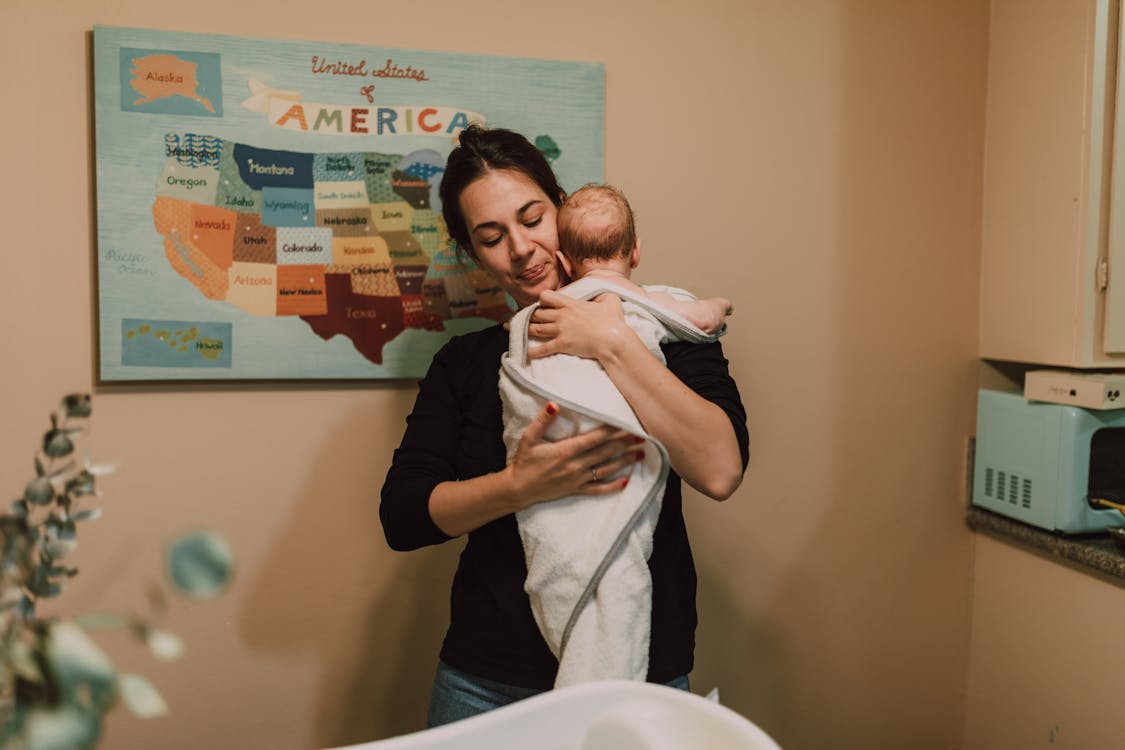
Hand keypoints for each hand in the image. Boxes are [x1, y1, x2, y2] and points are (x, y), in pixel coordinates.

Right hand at [508, 402, 642, 506]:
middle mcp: (575, 465)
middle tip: (643, 436)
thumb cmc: (523, 462)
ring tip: (641, 454)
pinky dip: (612, 486)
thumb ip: (543, 421)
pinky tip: (626, 482)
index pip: (594, 438)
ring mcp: (577, 479)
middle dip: (624, 443)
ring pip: (606, 469)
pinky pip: (597, 489)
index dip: (612, 430)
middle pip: (605, 452)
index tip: (626, 422)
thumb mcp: (529, 438)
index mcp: (565, 450)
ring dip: (624, 461)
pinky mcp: (575, 489)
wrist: (518, 489)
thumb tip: (555, 404)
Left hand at [526, 289, 632, 360]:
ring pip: (536, 328)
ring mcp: (560, 330)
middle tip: (521, 317)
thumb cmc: (613, 320)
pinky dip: (533, 351)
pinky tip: (526, 352)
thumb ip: (602, 296)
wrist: (612, 339)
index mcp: (570, 304)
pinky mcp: (562, 344)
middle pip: (538, 313)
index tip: (542, 304)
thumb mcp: (610, 301)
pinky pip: (543, 348)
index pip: (547, 296)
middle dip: (529, 315)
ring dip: (526, 329)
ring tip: (518, 331)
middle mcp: (562, 315)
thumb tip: (602, 297)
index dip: (542, 299)